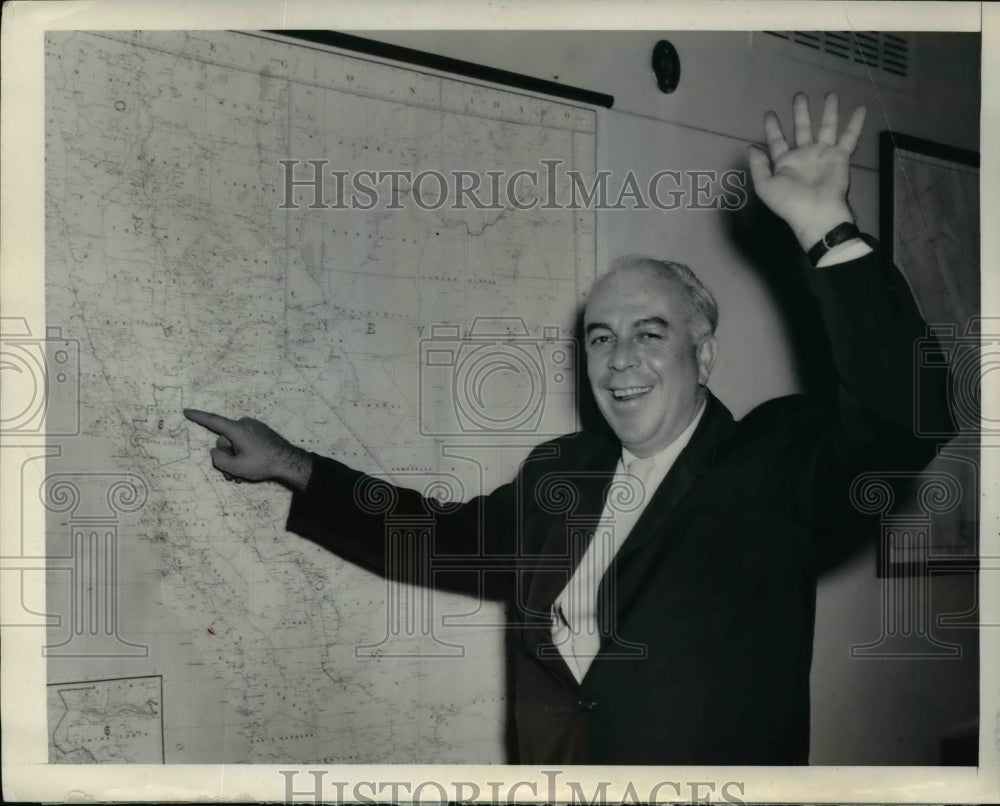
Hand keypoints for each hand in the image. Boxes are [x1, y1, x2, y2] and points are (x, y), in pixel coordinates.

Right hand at [183, 409, 312, 490]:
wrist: (289, 462)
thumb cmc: (263, 463)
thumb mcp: (236, 467)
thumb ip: (219, 459)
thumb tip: (216, 452)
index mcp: (237, 429)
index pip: (213, 421)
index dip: (198, 417)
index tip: (187, 411)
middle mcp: (244, 424)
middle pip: (224, 442)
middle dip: (226, 458)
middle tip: (233, 475)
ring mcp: (253, 427)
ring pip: (234, 444)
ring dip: (234, 460)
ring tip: (242, 475)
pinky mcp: (259, 432)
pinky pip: (243, 443)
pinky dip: (242, 455)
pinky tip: (248, 468)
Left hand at [748, 92, 866, 249]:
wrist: (816, 213)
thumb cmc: (789, 202)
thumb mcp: (765, 186)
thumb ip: (759, 166)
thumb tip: (751, 147)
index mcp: (785, 163)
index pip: (777, 141)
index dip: (773, 128)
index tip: (769, 113)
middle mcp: (804, 156)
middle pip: (802, 128)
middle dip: (801, 112)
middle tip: (799, 95)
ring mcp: (823, 155)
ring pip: (826, 127)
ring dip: (829, 111)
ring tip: (830, 93)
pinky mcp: (840, 157)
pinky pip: (849, 137)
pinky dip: (855, 123)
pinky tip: (860, 107)